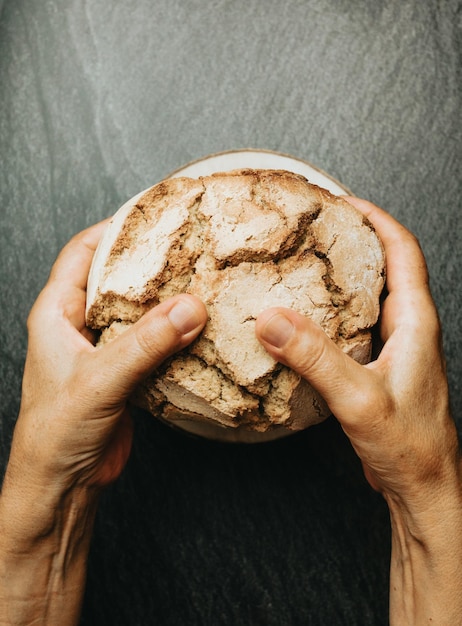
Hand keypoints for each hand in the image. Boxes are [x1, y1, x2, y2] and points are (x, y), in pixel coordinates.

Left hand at [9, 221, 207, 490]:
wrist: (62, 485)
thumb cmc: (56, 432)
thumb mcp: (99, 380)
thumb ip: (145, 342)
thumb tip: (190, 307)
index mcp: (56, 314)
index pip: (82, 252)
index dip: (113, 227)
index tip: (150, 211)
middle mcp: (78, 326)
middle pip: (115, 278)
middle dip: (148, 261)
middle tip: (187, 245)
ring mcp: (103, 350)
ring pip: (137, 311)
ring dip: (165, 299)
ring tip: (201, 281)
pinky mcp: (124, 373)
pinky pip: (152, 342)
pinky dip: (174, 333)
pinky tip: (199, 329)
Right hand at [256, 197, 461, 623]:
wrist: (422, 486)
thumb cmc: (408, 446)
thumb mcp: (358, 398)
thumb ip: (315, 357)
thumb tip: (271, 318)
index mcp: (415, 323)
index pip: (403, 250)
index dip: (376, 219)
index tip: (342, 201)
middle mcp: (409, 329)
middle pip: (387, 266)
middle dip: (355, 240)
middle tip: (316, 227)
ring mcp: (396, 349)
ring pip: (371, 297)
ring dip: (344, 276)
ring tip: (307, 265)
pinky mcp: (380, 368)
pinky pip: (357, 326)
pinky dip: (334, 312)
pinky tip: (307, 321)